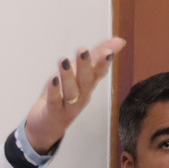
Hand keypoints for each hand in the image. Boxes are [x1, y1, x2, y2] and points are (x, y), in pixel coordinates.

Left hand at [24, 37, 125, 154]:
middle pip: (86, 81)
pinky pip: (55, 101)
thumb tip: (120, 40)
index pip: (99, 73)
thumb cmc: (65, 96)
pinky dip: (54, 91)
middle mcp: (81, 96)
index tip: (109, 51)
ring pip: (71, 92)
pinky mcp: (53, 112)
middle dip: (85, 66)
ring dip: (68, 76)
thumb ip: (98, 56)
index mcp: (88, 85)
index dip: (103, 62)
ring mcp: (68, 106)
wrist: (48, 126)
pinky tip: (53, 79)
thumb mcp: (81, 73)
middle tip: (83, 50)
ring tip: (63, 60)